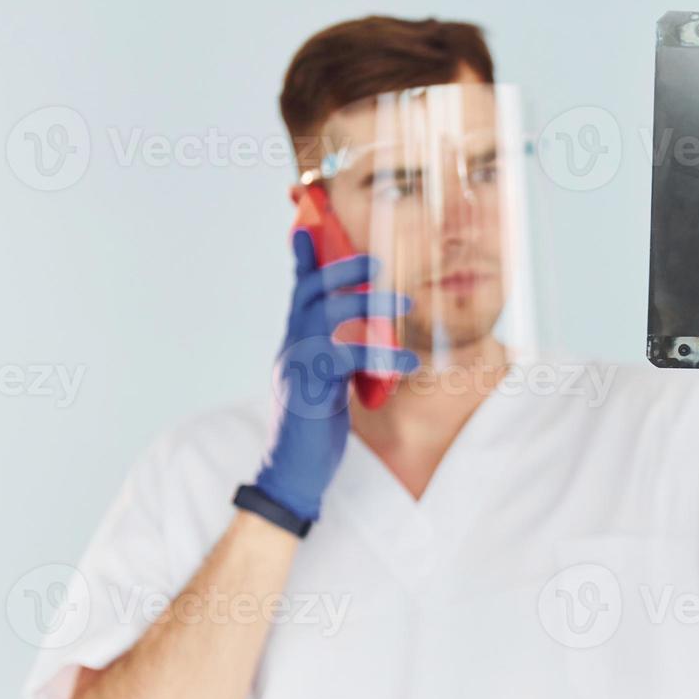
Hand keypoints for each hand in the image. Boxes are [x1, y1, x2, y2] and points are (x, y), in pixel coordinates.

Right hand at [253, 230, 414, 521]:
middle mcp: (292, 347)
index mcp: (294, 342)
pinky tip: (408, 362)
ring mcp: (298, 367)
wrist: (290, 472)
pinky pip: (346, 361)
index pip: (299, 291)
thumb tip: (355, 335)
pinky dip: (381, 357)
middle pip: (310, 293)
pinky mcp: (311, 390)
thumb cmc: (312, 427)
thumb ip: (333, 351)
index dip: (307, 259)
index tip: (311, 226)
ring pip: (325, 318)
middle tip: (377, 261)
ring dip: (366, 305)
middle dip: (341, 269)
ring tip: (404, 304)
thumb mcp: (322, 381)